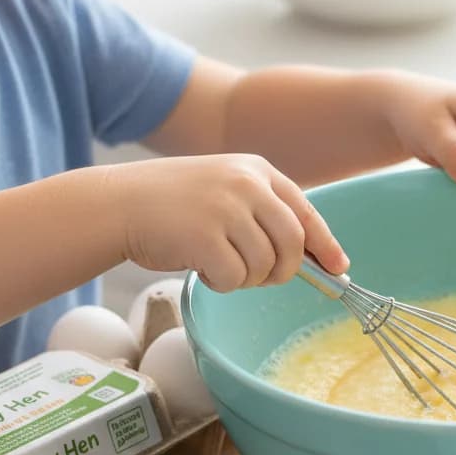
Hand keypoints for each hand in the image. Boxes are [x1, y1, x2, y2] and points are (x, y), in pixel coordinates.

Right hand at [108, 155, 348, 291]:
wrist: (117, 203)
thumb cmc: (173, 205)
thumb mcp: (225, 191)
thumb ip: (264, 214)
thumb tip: (314, 258)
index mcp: (257, 170)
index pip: (305, 212)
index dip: (325, 244)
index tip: (338, 267)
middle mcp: (246, 184)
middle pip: (293, 245)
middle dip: (282, 271)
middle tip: (259, 277)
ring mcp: (226, 209)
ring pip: (265, 267)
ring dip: (245, 279)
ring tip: (216, 263)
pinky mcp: (205, 237)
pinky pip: (235, 279)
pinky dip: (221, 284)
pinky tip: (200, 268)